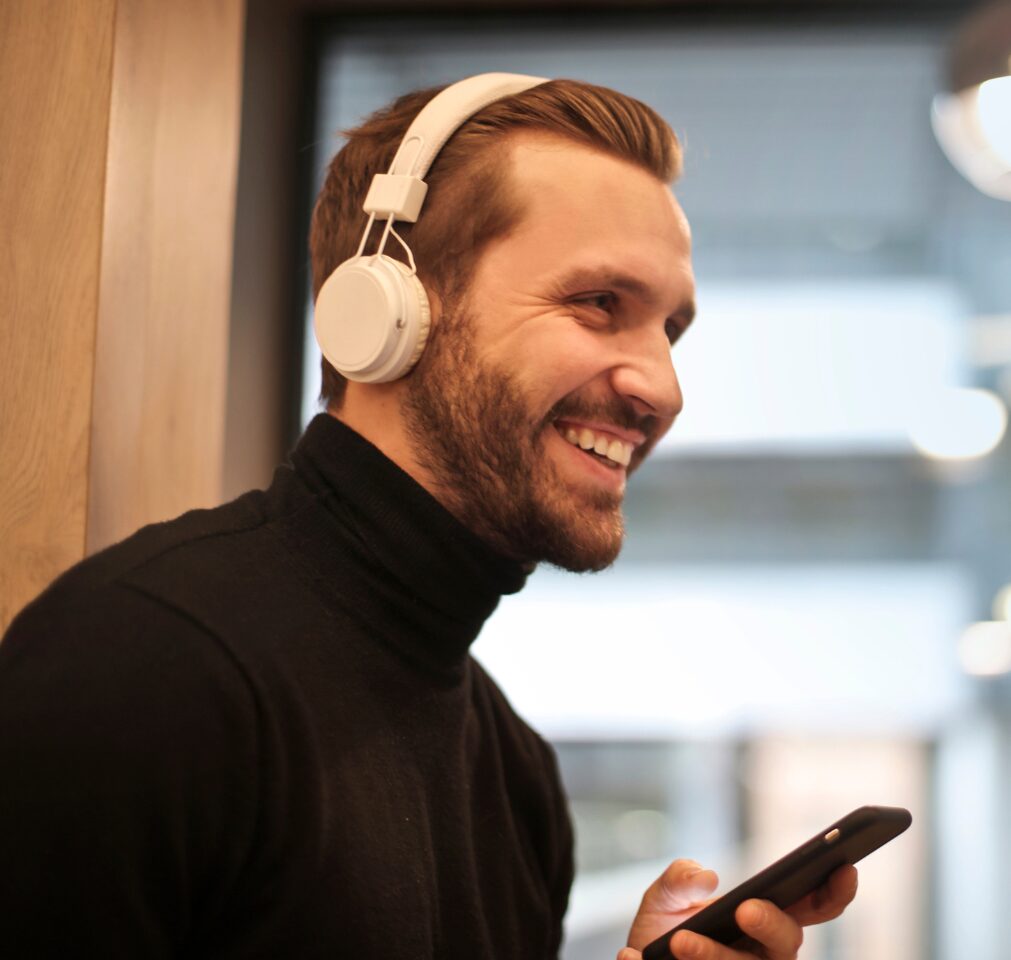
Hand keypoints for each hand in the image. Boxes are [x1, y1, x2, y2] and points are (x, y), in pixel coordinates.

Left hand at [617, 858, 857, 959]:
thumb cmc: (661, 934)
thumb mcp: (664, 896)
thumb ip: (680, 877)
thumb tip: (707, 878)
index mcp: (763, 922)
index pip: (811, 908)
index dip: (833, 892)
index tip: (844, 868)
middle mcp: (761, 956)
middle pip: (788, 944)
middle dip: (772, 924)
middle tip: (744, 908)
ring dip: (714, 956)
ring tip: (680, 941)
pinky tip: (633, 957)